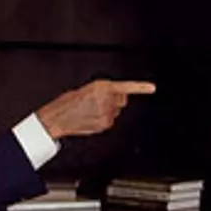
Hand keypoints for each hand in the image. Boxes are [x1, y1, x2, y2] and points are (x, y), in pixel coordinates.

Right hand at [36, 80, 155, 139]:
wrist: (57, 118)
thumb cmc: (67, 103)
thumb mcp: (86, 90)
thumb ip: (103, 92)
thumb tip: (115, 97)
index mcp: (101, 86)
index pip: (125, 87)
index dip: (140, 87)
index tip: (152, 88)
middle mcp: (106, 99)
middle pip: (121, 100)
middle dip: (114, 100)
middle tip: (98, 102)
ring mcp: (107, 113)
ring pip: (116, 111)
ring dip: (107, 110)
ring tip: (90, 110)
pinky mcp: (105, 123)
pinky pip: (110, 120)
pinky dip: (103, 119)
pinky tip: (91, 118)